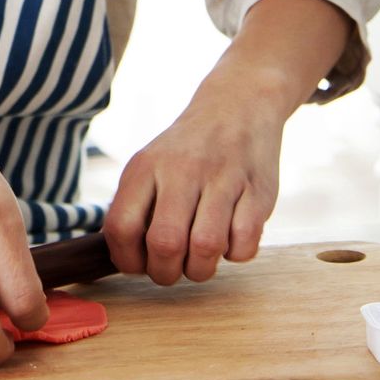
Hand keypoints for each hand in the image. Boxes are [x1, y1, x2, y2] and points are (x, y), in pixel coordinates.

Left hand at [103, 72, 287, 285]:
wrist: (238, 106)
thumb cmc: (185, 152)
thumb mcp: (149, 165)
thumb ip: (133, 207)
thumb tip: (122, 260)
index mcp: (145, 166)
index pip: (120, 227)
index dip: (127, 259)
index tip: (139, 264)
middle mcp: (182, 169)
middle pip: (165, 243)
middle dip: (166, 273)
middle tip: (172, 269)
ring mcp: (222, 178)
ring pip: (206, 247)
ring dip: (200, 269)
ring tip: (199, 260)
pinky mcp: (258, 190)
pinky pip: (244, 244)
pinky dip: (235, 255)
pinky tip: (230, 239)